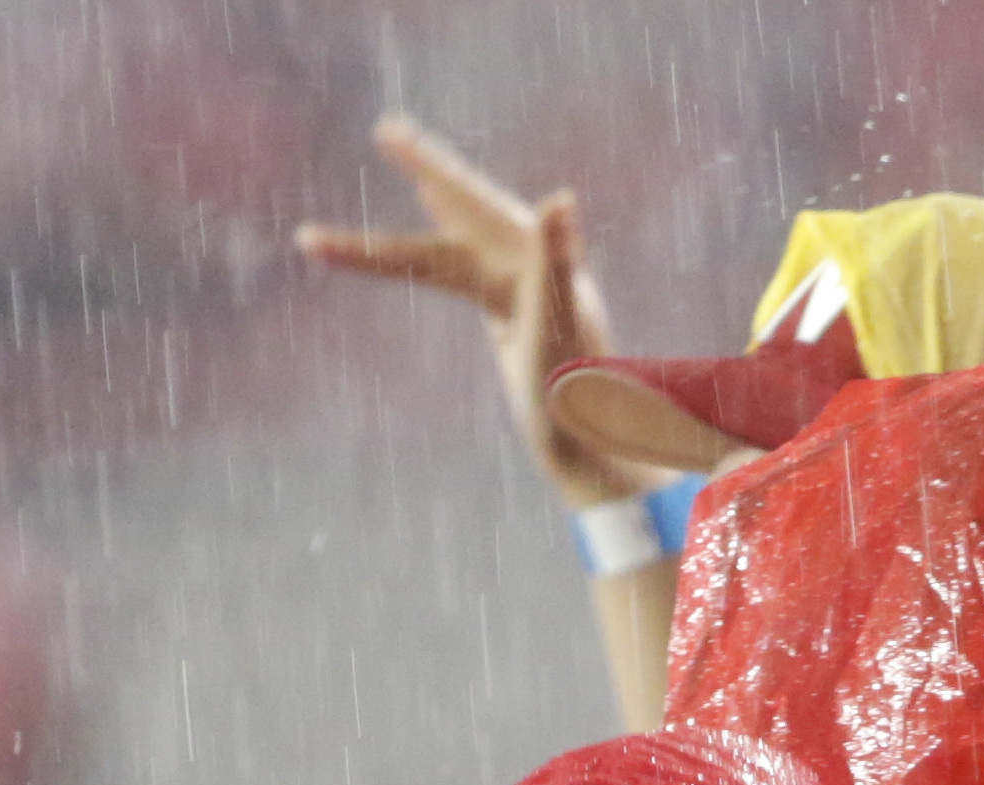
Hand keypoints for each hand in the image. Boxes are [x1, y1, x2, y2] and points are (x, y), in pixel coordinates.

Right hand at [298, 115, 654, 511]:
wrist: (599, 456)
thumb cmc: (576, 408)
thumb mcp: (558, 335)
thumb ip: (554, 264)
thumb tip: (561, 198)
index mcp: (535, 267)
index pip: (472, 207)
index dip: (429, 170)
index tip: (385, 136)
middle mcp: (533, 271)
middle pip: (469, 211)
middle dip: (426, 169)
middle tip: (384, 128)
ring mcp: (524, 293)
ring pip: (465, 239)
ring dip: (436, 203)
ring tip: (408, 165)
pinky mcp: (516, 318)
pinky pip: (473, 270)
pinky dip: (453, 243)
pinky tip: (442, 233)